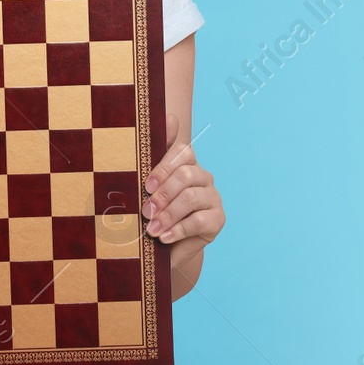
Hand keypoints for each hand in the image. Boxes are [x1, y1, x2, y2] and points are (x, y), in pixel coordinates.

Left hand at [141, 112, 223, 262]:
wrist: (167, 247)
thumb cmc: (154, 212)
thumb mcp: (147, 188)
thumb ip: (152, 155)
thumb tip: (171, 117)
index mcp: (187, 163)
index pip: (182, 152)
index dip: (163, 168)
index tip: (146, 186)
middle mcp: (203, 177)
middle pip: (186, 175)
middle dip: (163, 193)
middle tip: (146, 210)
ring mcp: (213, 197)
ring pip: (191, 198)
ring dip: (167, 215)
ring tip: (151, 228)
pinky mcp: (218, 220)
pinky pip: (198, 221)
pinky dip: (177, 230)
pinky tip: (163, 237)